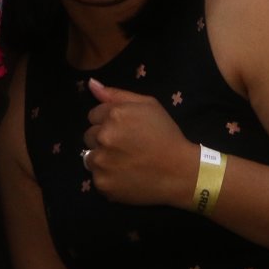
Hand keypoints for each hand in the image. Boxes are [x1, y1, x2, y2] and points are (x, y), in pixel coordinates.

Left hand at [82, 78, 197, 207]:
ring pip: (90, 157)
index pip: (93, 116)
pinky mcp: (103, 184)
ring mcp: (101, 162)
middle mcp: (103, 137)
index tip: (124, 130)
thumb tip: (91, 84)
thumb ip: (117, 94)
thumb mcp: (148, 105)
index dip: (108, 122)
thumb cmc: (166, 135)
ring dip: (102, 159)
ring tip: (124, 162)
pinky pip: (96, 177)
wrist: (180, 172)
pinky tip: (125, 176)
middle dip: (103, 139)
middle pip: (89, 136)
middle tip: (125, 147)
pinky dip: (108, 177)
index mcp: (114, 115)